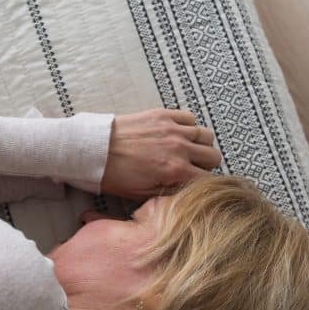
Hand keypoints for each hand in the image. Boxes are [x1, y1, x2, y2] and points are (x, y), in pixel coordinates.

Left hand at [100, 109, 221, 198]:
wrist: (94, 149)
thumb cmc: (114, 175)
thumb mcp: (141, 195)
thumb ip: (169, 193)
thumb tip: (187, 191)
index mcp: (175, 171)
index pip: (208, 179)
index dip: (203, 184)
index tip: (194, 184)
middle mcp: (179, 148)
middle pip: (214, 156)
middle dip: (206, 164)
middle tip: (191, 167)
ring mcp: (173, 129)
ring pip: (206, 135)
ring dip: (200, 145)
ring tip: (186, 150)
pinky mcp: (163, 115)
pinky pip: (190, 118)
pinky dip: (189, 126)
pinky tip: (177, 134)